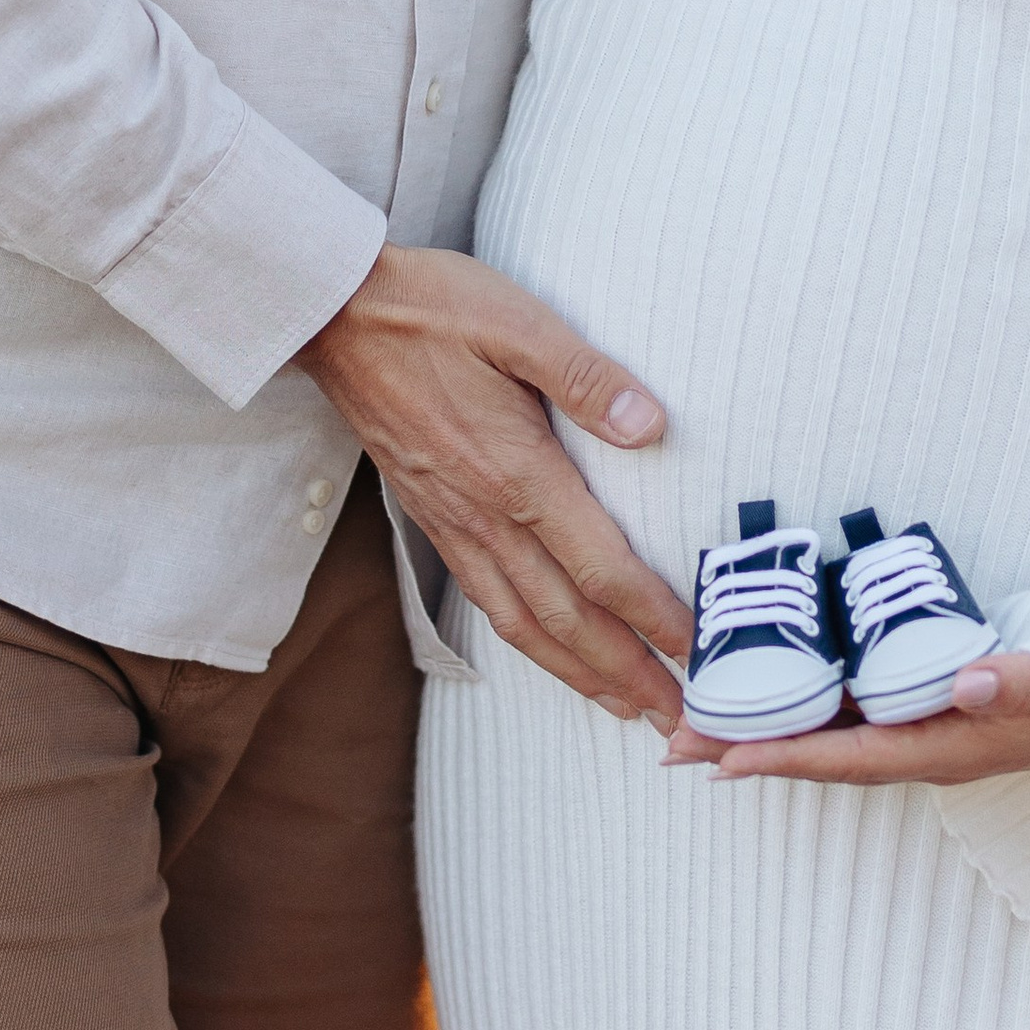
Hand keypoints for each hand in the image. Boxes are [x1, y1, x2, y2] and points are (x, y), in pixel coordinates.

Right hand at [300, 246, 688, 732]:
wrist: (332, 317)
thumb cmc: (430, 309)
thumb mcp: (517, 321)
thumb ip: (587, 377)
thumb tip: (652, 427)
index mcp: (515, 471)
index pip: (598, 565)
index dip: (651, 615)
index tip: (696, 649)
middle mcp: (485, 514)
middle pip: (566, 618)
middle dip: (627, 674)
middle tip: (678, 719)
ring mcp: (453, 523)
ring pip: (523, 623)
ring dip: (578, 673)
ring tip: (624, 707)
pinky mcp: (430, 518)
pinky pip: (484, 600)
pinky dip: (526, 641)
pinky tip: (546, 649)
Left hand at [660, 652, 1029, 785]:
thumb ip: (1021, 683)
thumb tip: (968, 683)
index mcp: (946, 750)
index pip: (849, 758)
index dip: (785, 758)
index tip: (721, 759)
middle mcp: (925, 747)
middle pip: (820, 753)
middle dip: (748, 748)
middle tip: (672, 744)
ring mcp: (927, 730)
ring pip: (830, 733)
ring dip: (767, 728)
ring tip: (700, 721)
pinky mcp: (932, 707)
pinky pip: (854, 712)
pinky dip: (808, 705)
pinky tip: (776, 690)